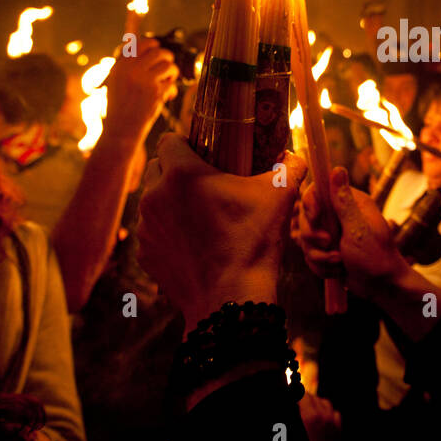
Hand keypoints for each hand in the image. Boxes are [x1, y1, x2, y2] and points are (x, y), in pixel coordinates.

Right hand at [103, 39, 178, 144]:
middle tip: (167, 66)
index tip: (157, 48)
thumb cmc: (116, 108)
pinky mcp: (156, 93)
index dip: (153, 44)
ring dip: (172, 73)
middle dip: (167, 58)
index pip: (141, 43)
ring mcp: (144, 80)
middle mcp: (131, 70)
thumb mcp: (114, 82)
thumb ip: (125, 65)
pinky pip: (172, 84)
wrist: (120, 130)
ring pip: (169, 66)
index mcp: (120, 65)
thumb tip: (135, 45)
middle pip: (159, 52)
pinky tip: (167, 96)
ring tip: (168, 81)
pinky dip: (172, 90)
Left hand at [137, 134, 307, 332]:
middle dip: (175, 172)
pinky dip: (168, 233)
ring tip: (200, 216)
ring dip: (170, 203)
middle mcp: (155, 196)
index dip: (186, 143)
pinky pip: (153, 232)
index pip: (169, 140)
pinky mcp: (146, 254)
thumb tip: (294, 155)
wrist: (231, 300)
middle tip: (205, 184)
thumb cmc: (254, 242)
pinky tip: (193, 243)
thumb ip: (289, 167)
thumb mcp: (280, 196)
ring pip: (152, 201)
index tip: (204, 154)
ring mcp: (146, 227)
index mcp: (182, 174)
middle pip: (157, 168)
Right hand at [291, 167, 406, 300]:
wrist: (381, 287)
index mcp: (350, 202)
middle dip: (314, 236)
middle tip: (330, 244)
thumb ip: (343, 202)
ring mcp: (332, 232)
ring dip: (319, 255)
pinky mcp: (327, 250)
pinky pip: (310, 254)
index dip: (310, 203)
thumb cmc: (376, 257)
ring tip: (338, 262)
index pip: (317, 191)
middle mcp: (339, 214)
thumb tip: (337, 169)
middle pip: (306, 217)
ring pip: (306, 239)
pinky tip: (337, 270)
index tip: (315, 217)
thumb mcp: (357, 229)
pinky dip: (320, 266)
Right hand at [297, 392, 341, 440]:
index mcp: (311, 417)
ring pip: (324, 402)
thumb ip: (295, 420)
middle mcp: (324, 415)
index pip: (303, 396)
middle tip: (296, 402)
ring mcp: (333, 419)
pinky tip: (321, 418)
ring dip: (315, 403)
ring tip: (308, 409)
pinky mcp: (339, 425)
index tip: (290, 393)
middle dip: (304, 398)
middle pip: (312, 397)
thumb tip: (294, 407)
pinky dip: (327, 412)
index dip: (295, 394)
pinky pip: (333, 411)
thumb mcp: (297, 438)